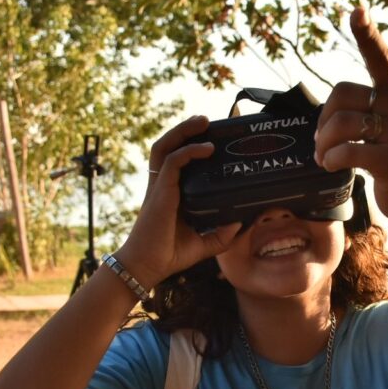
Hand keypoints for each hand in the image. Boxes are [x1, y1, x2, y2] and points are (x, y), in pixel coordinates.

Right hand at [115, 116, 240, 284]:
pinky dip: (189, 152)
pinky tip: (207, 148)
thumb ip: (221, 234)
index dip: (190, 143)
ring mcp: (160, 187)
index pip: (177, 159)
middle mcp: (163, 185)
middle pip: (168, 145)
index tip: (211, 134)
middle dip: (185, 129)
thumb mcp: (203, 244)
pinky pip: (172, 163)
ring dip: (183, 131)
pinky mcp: (160, 193)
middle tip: (207, 120)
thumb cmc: (168, 255)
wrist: (146, 268)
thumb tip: (241, 223)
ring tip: (203, 121)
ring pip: (165, 147)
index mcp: (170, 193)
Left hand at [313, 6, 387, 229]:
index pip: (381, 58)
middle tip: (321, 141)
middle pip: (343, 95)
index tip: (356, 10)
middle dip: (323, 120)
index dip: (368, 35)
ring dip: (323, 143)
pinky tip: (331, 166)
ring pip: (342, 124)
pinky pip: (349, 151)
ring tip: (323, 156)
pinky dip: (332, 159)